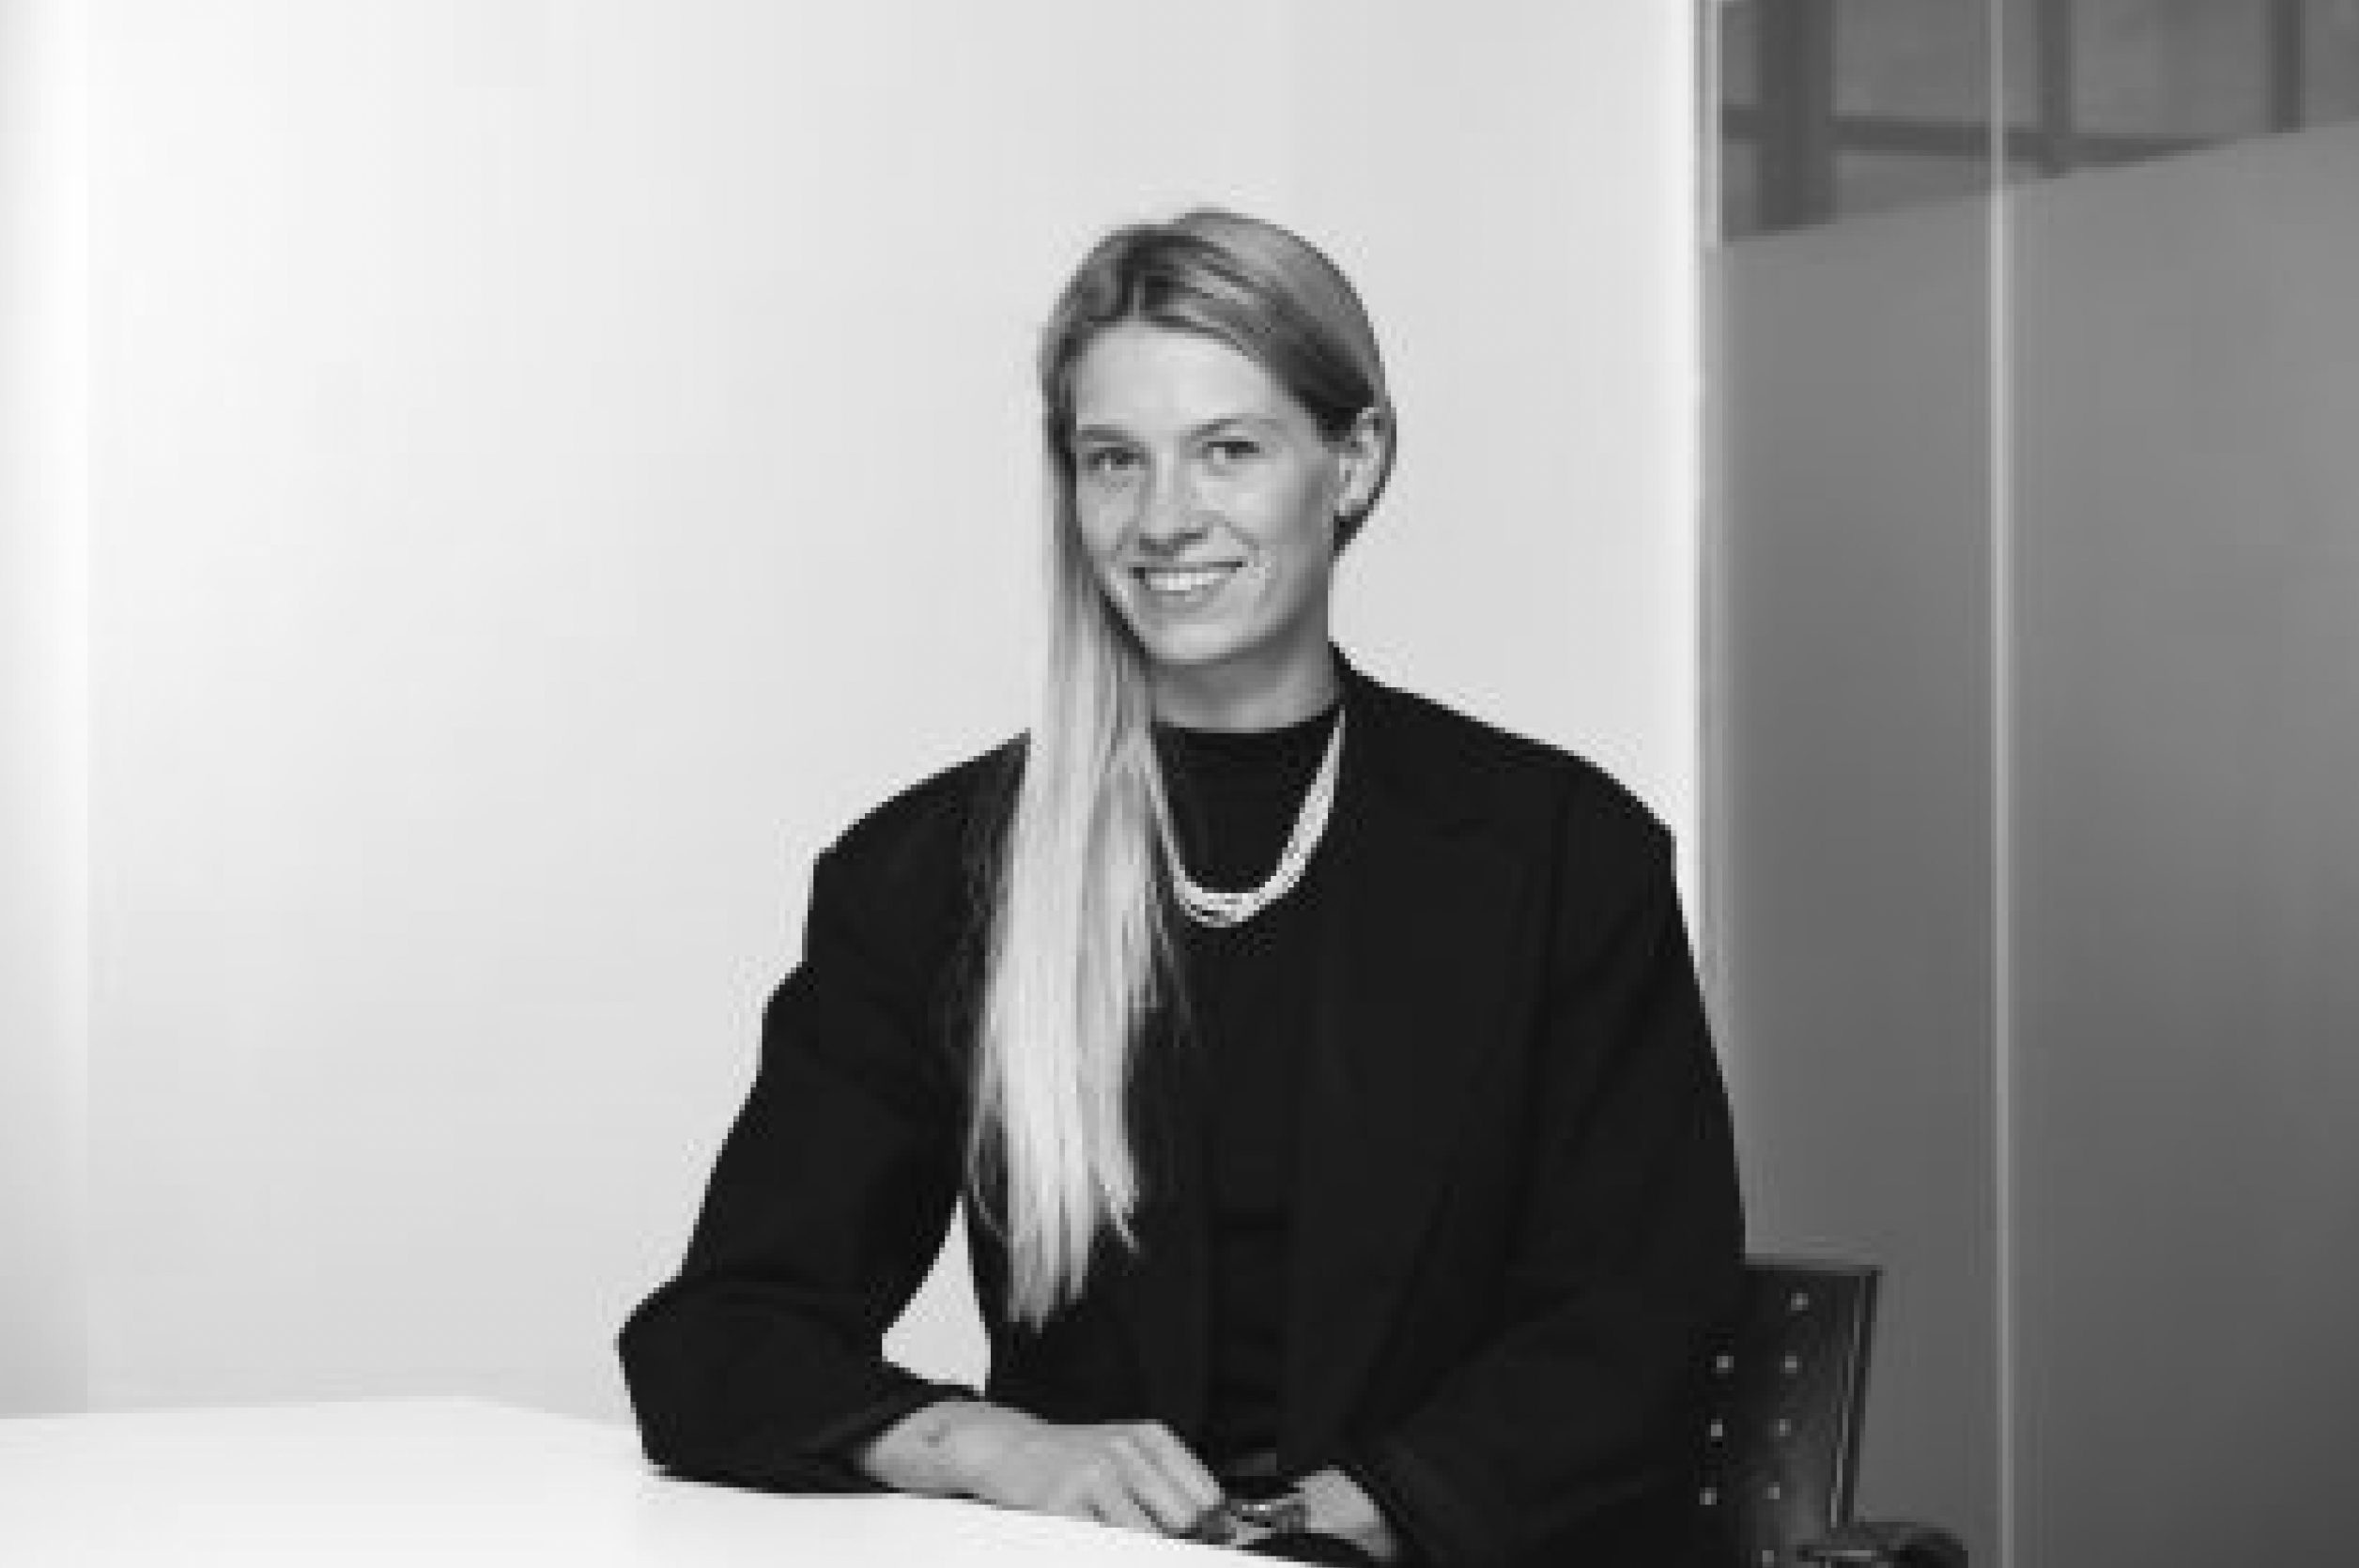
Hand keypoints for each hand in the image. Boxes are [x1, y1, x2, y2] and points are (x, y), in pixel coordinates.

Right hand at [930, 1407, 1225, 1535]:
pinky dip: (1105, 1549)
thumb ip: (1173, 1485)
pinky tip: (1095, 1538)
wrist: (1008, 1447)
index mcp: (1149, 1436)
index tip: (1211, 1541)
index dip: (1212, 1529)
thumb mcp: (1128, 1454)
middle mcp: (1125, 1450)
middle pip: (1183, 1520)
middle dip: (1177, 1542)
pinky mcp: (1061, 1503)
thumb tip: (1223, 1526)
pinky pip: (1103, 1545)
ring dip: (1139, 1548)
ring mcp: (1092, 1475)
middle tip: (1160, 1542)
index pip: (1206, 1495)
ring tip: (1119, 1533)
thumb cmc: (1075, 1458)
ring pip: (1147, 1538)